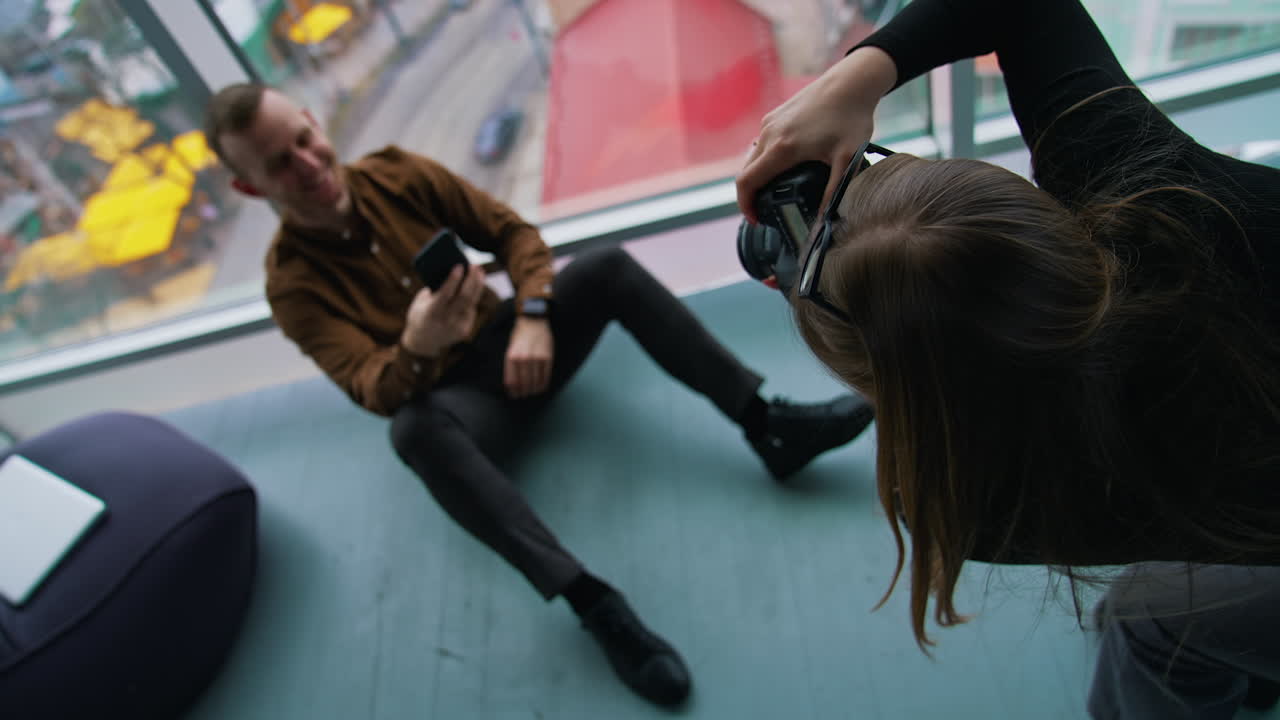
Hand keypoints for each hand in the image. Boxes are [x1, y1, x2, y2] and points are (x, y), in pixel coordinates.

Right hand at [401, 264, 486, 356]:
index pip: (446, 294)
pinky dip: (473, 297)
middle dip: (471, 279)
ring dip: (477, 286)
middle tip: (475, 265)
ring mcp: (456, 327)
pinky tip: (476, 286)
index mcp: (431, 312)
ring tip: (480, 272)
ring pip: (471, 302)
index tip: (460, 266)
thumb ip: (434, 290)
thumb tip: (450, 271)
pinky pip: (471, 309)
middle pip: (464, 297)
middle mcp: (445, 320)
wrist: (423, 342)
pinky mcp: (464, 330)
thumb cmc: (420, 315)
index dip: (454, 279)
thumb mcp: (420, 302)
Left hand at [505, 315, 552, 398]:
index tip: (514, 395)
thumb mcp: (510, 349)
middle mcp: (523, 359)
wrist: (533, 321)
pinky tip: (541, 387)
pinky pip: (545, 376)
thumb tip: (512, 384)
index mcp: (511, 357)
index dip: (513, 391)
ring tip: (532, 392)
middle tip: (523, 396)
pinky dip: (543, 384)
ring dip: (533, 390)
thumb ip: (511, 365)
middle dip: (523, 392)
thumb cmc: (520, 335)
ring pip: (534, 381)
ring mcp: (536, 358)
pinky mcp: (547, 358)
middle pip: (523, 383)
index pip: (512, 381)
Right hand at [736, 46, 897, 221]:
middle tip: (767, 211)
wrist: (851, 81)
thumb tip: (823, 221)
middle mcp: (770, 134)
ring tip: (775, 191)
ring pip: (752, 157)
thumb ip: (834, 192)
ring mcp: (770, 122)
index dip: (746, 205)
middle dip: (751, 195)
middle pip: (746, 172)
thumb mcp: (848, 159)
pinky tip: (783, 167)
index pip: (747, 182)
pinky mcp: (775, 115)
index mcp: (782, 148)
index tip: (757, 220)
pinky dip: (764, 161)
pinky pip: (761, 144)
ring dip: (757, 177)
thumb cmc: (851, 118)